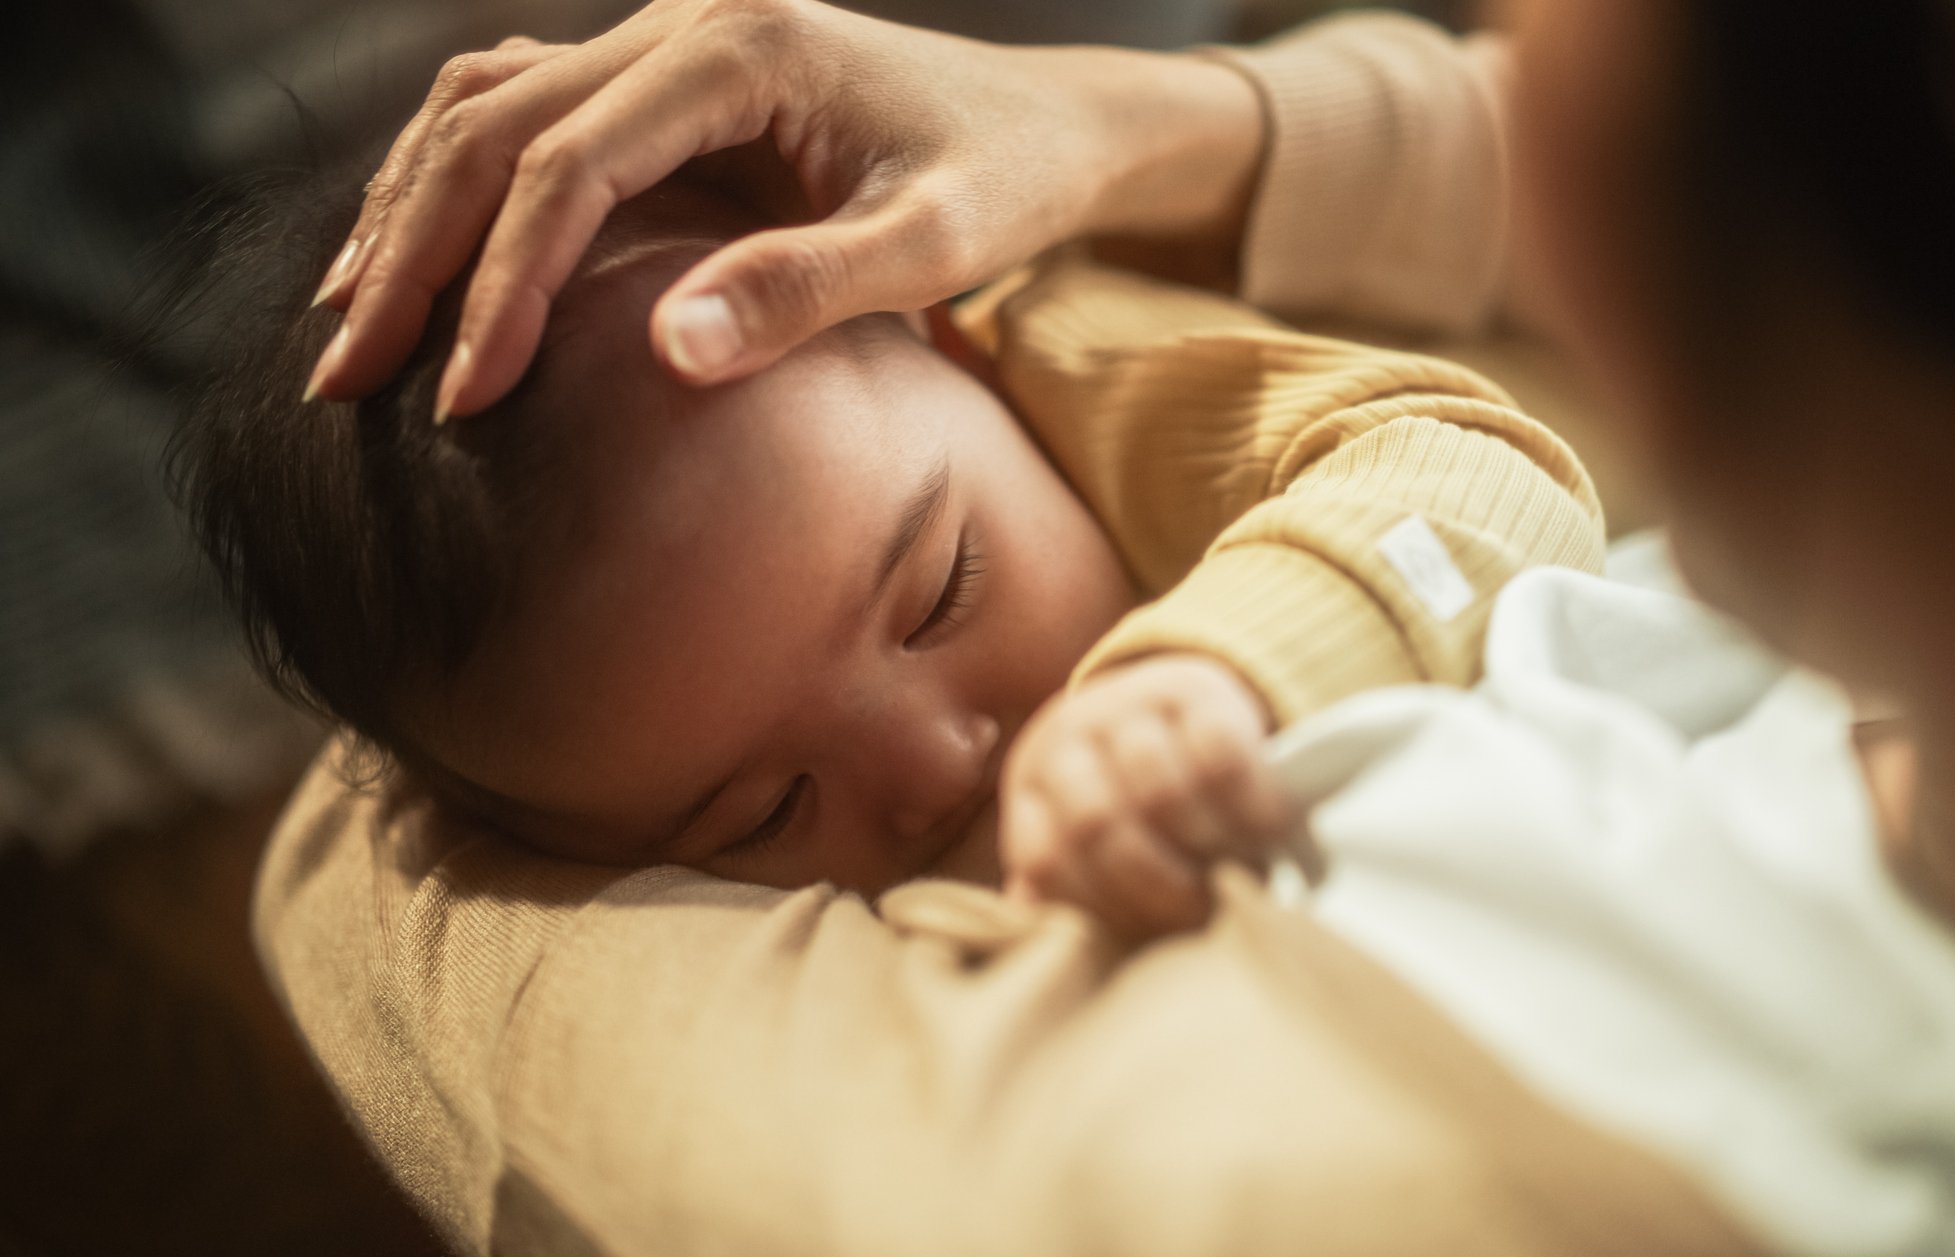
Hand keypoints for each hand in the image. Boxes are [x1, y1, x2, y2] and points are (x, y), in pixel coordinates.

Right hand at [305, 0, 1263, 419]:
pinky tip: (415, 260)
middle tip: (347, 381)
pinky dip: (455, 182)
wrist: (1050, 127)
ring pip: (485, 104)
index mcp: (741, 47)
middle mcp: (682, 18)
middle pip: (493, 125)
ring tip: (350, 325)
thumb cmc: (1006, 184)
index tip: (465, 398)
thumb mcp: (934, 246)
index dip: (504, 285)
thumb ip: (809, 289)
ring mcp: (665, 36)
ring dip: (409, 212)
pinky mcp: (664, 74)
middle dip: (412, 255)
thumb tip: (667, 353)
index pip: (570, 165)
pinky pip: (523, 108)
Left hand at [1001, 654, 1294, 937]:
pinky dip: (1251, 806)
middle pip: (1099, 826)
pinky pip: (1220, 757)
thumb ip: (1075, 883)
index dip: (1101, 909)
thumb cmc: (1138, 794)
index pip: (1047, 861)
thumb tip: (1040, 928)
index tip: (1150, 936)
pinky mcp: (1194, 687)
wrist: (1179, 702)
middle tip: (1203, 913)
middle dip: (1157, 886)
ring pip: (1160, 793)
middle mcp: (1068, 736)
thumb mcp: (1095, 833)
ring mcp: (1127, 703)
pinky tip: (1273, 832)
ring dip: (1206, 848)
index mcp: (1033, 785)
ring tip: (1239, 876)